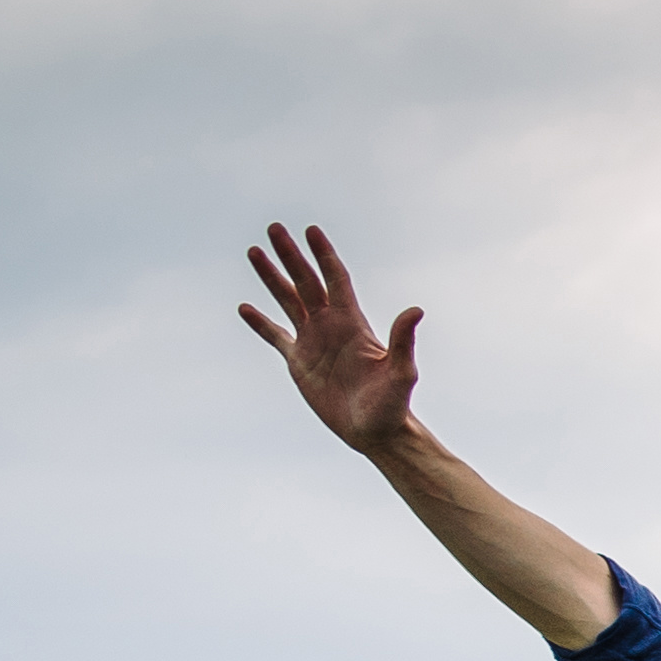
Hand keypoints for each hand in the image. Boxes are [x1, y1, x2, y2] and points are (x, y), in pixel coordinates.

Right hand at [236, 222, 425, 455]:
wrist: (375, 433)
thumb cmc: (393, 405)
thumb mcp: (400, 373)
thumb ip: (403, 341)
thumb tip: (416, 310)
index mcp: (352, 324)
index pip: (335, 280)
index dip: (324, 255)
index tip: (311, 230)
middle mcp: (331, 326)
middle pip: (306, 282)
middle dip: (291, 256)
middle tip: (274, 228)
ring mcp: (313, 342)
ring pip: (288, 301)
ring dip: (271, 278)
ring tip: (253, 252)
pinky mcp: (299, 362)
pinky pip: (276, 336)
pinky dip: (260, 323)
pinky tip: (245, 308)